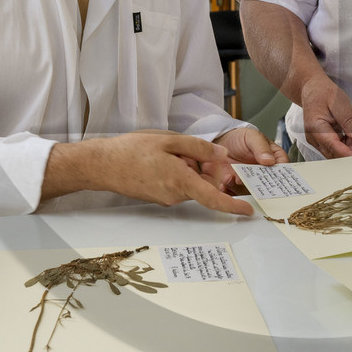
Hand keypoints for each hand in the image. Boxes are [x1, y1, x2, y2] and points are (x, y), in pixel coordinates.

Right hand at [45, 131, 253, 216]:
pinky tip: (162, 159)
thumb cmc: (132, 150)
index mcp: (180, 181)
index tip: (248, 211)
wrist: (103, 164)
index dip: (233, 206)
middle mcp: (174, 195)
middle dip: (205, 170)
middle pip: (203, 186)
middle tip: (191, 150)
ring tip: (169, 152)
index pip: (213, 198)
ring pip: (190, 184)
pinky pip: (177, 185)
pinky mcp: (158, 197)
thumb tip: (222, 157)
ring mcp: (165, 198)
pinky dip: (178, 173)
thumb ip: (198, 149)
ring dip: (189, 169)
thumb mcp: (168, 140)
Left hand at [203, 126, 288, 194]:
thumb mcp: (252, 137)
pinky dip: (229, 191)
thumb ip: (261, 147)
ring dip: (240, 187)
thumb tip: (270, 160)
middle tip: (246, 180)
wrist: (221, 141)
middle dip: (257, 185)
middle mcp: (264, 174)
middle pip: (267, 185)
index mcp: (274, 160)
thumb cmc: (240, 138)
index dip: (280, 176)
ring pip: (250, 191)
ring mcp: (250, 182)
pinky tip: (223, 183)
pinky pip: (235, 194)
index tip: (271, 177)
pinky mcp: (237, 188)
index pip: (282, 170)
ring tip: (230, 177)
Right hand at [298, 74, 351, 156]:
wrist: (312, 91)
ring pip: (340, 153)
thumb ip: (348, 120)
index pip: (332, 146)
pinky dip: (351, 141)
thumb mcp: (339, 102)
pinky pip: (340, 147)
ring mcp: (319, 142)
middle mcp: (315, 138)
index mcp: (315, 127)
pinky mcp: (326, 141)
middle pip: (337, 153)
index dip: (348, 154)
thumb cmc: (323, 93)